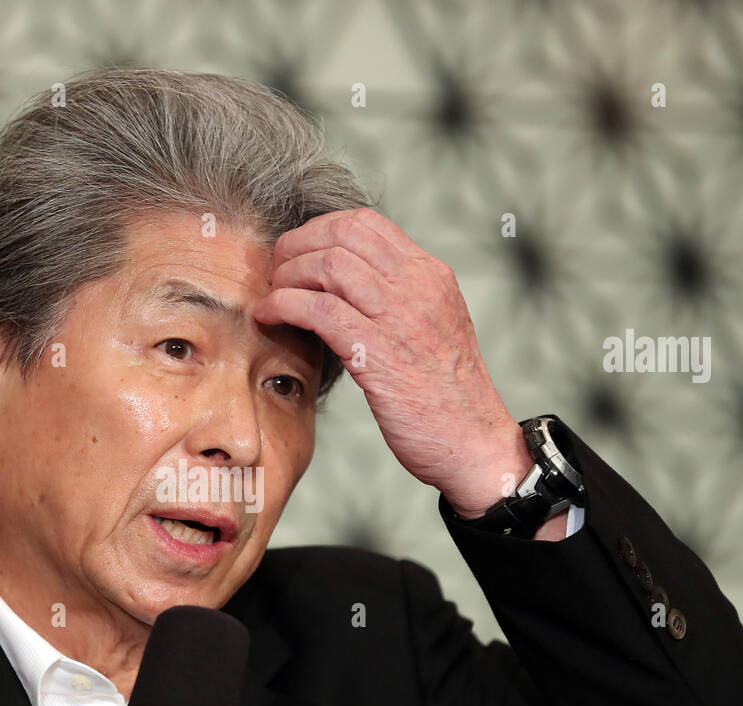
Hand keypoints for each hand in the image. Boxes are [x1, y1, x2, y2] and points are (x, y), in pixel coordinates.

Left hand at [253, 207, 530, 519]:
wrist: (474, 443)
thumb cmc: (446, 396)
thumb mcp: (432, 328)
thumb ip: (398, 300)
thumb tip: (345, 285)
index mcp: (431, 275)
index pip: (366, 223)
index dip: (318, 230)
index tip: (296, 254)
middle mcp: (418, 287)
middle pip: (342, 234)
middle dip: (296, 247)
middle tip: (275, 272)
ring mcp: (400, 318)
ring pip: (328, 265)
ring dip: (286, 276)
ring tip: (271, 296)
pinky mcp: (378, 354)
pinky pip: (319, 310)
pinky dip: (283, 306)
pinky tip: (269, 317)